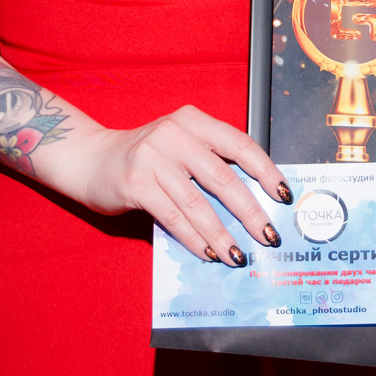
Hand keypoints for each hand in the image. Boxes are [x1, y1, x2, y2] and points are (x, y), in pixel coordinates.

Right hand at [65, 105, 292, 266]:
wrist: (91, 158)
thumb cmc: (146, 157)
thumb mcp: (179, 145)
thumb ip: (210, 161)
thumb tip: (254, 200)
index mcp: (193, 120)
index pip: (240, 144)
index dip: (266, 171)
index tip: (284, 195)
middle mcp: (174, 133)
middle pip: (223, 177)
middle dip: (249, 211)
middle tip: (268, 235)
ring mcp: (152, 157)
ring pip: (198, 203)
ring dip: (221, 235)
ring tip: (238, 255)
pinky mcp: (135, 183)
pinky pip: (172, 216)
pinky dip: (193, 238)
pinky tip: (207, 252)